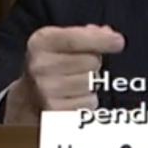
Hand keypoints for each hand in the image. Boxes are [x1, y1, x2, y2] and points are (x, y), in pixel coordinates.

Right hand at [4, 24, 124, 123]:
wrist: (28, 97)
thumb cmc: (52, 63)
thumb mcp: (61, 41)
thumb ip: (86, 34)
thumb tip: (110, 36)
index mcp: (41, 42)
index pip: (76, 39)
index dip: (101, 40)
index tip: (119, 42)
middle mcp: (40, 66)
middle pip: (92, 61)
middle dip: (93, 63)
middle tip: (78, 67)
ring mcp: (46, 90)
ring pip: (93, 83)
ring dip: (90, 83)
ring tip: (73, 83)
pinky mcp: (55, 112)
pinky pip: (90, 103)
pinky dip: (86, 101)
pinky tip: (72, 97)